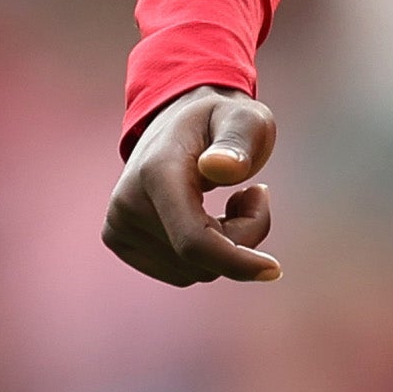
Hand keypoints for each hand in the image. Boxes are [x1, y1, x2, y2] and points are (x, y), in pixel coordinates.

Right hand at [102, 89, 282, 287]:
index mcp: (157, 172)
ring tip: (230, 201)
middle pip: (202, 260)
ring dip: (226, 248)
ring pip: (194, 272)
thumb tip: (221, 167)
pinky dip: (206, 256)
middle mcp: (128, 204)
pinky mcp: (121, 242)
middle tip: (254, 194)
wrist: (175, 119)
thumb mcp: (244, 118)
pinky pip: (181, 273)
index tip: (274, 270)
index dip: (236, 262)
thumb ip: (238, 140)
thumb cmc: (219, 121)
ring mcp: (118, 226)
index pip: (194, 241)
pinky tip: (206, 218)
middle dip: (242, 239)